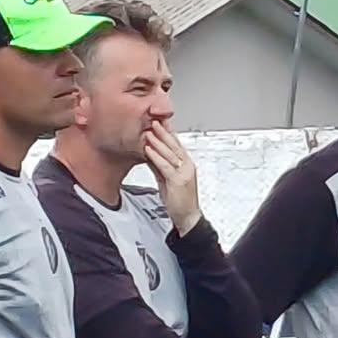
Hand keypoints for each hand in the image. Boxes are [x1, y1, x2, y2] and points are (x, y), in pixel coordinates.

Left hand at [143, 121, 201, 236]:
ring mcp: (184, 173)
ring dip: (158, 141)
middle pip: (174, 145)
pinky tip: (148, 150)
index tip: (160, 121)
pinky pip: (165, 166)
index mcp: (186, 164)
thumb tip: (150, 155)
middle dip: (163, 132)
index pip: (177, 145)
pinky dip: (156, 156)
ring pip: (170, 153)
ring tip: (149, 131)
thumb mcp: (167, 180)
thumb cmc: (180, 201)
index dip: (168, 132)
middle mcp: (187, 166)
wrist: (188, 217)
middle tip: (154, 120)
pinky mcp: (178, 181)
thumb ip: (160, 167)